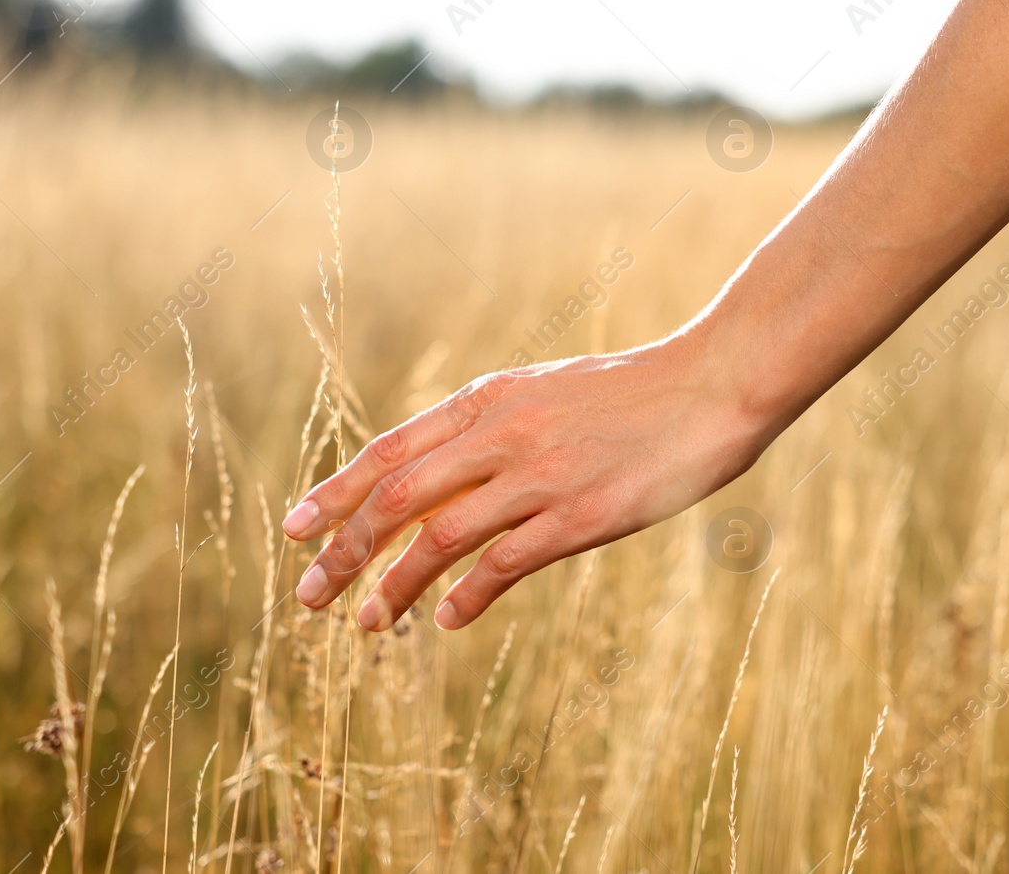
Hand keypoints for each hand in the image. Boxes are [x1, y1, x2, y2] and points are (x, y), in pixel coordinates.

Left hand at [282, 337, 765, 629]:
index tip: (295, 528)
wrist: (712, 386)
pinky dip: (467, 596)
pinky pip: (505, 563)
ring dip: (393, 583)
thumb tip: (438, 470)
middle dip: (344, 547)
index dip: (337, 491)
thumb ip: (492, 424)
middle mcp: (503, 433)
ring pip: (440, 536)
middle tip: (308, 593)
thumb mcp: (546, 391)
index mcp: (490, 399)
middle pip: (398, 496)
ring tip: (364, 622)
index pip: (392, 449)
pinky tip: (444, 620)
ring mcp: (541, 476)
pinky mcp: (581, 517)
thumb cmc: (631, 393)